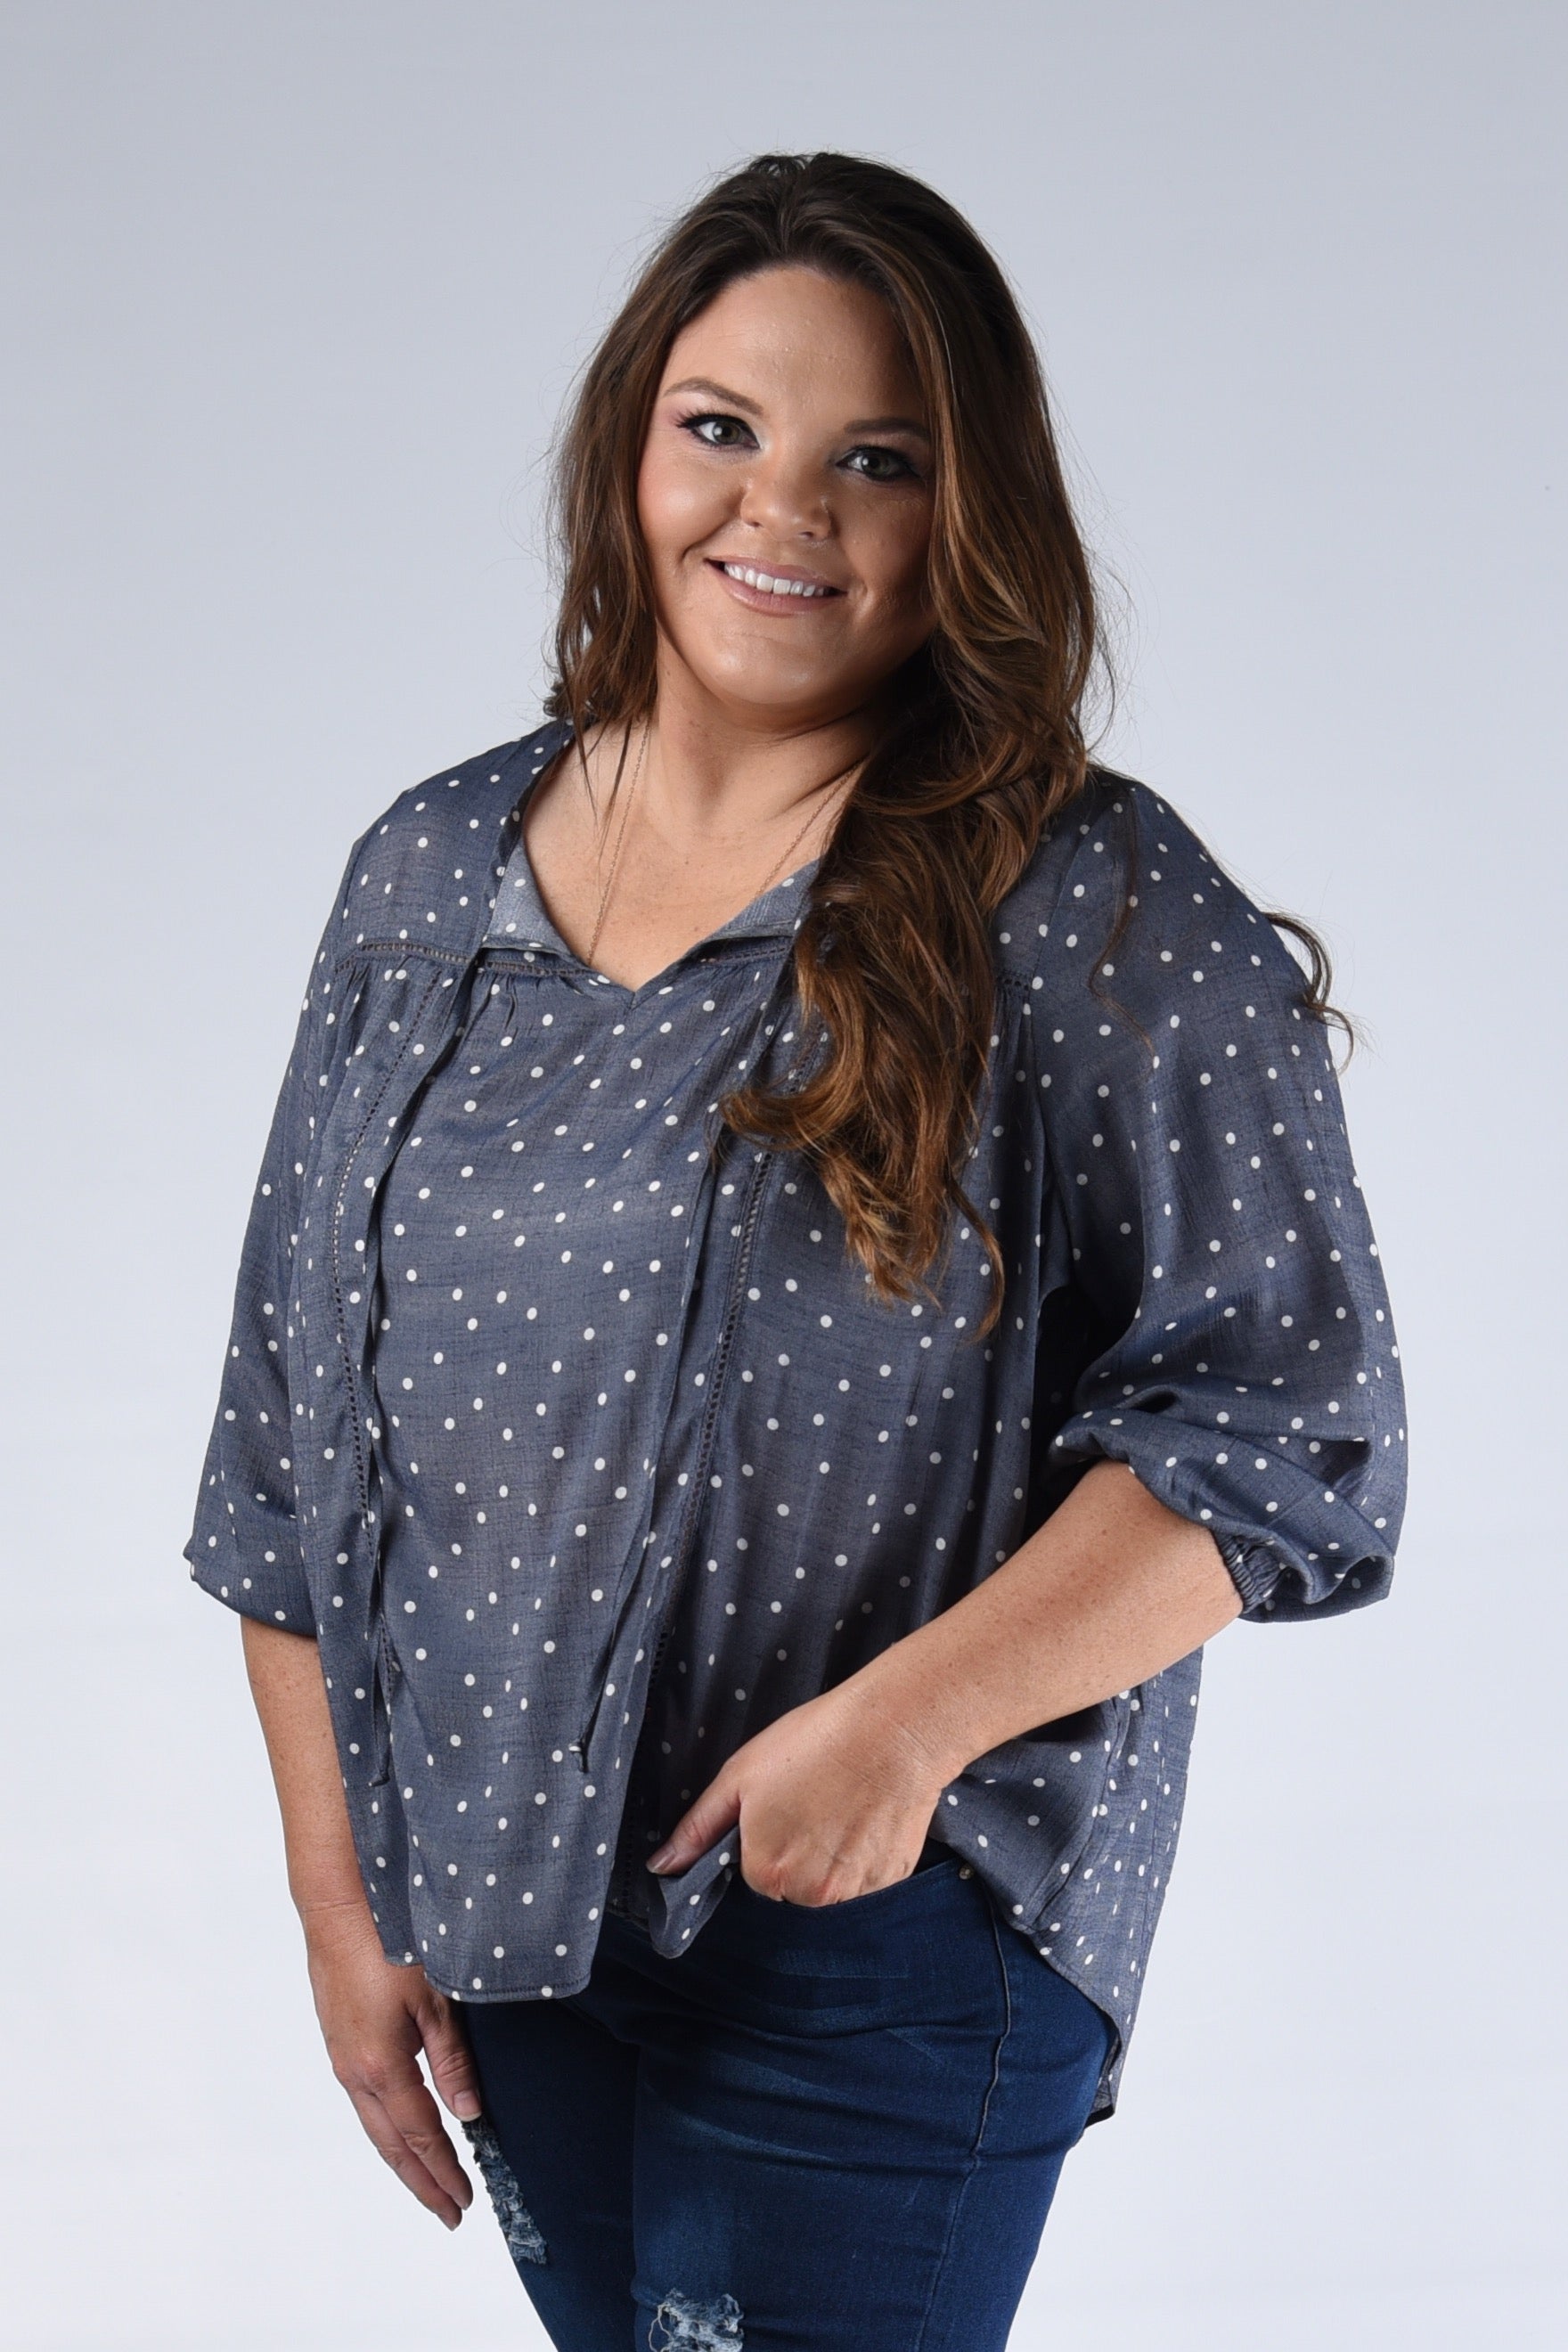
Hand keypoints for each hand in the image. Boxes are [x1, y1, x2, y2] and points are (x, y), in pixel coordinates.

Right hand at [302, 1895, 480, 2228]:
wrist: (338, 1905)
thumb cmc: (390, 1941)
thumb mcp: (436, 1998)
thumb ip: (453, 2059)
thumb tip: (468, 2114)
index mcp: (381, 2066)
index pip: (421, 2135)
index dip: (444, 2171)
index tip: (463, 2202)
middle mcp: (355, 2071)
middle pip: (392, 2143)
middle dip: (421, 2181)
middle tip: (449, 2212)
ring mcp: (342, 2056)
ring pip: (375, 2124)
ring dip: (403, 2156)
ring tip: (428, 2180)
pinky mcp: (339, 2039)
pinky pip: (366, 2099)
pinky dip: (388, 2125)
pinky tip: (401, 2127)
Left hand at [646, 1678, 947, 1904]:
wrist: (892, 1730)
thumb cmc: (813, 1743)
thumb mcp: (739, 1776)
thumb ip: (698, 1829)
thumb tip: (660, 1868)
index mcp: (767, 1872)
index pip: (754, 1872)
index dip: (765, 1836)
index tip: (784, 1803)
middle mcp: (811, 1894)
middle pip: (792, 1885)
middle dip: (797, 1853)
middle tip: (814, 1800)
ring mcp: (856, 1891)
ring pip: (830, 1885)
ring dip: (832, 1858)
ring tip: (843, 1805)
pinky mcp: (892, 1879)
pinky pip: (867, 1879)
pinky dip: (866, 1854)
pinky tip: (868, 1815)